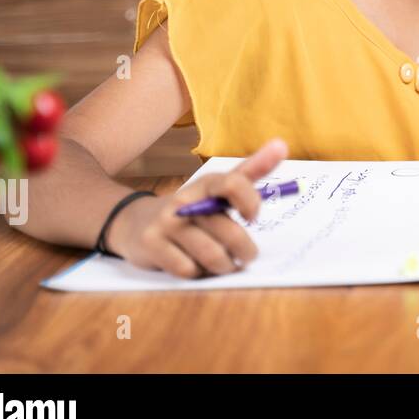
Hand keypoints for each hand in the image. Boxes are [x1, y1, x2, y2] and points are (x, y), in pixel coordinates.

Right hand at [108, 138, 288, 278]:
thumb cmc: (193, 207)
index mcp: (208, 184)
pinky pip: (188, 270)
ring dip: (225, 266)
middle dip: (245, 251)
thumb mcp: (219, 189)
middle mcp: (185, 199)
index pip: (235, 184)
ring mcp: (166, 222)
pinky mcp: (151, 245)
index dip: (251, 203)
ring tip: (225, 263)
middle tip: (247, 255)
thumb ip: (252, 171)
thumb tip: (282, 145)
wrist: (137, 222)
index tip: (253, 218)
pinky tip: (195, 266)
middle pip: (230, 232)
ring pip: (212, 256)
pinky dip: (198, 273)